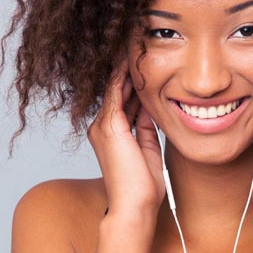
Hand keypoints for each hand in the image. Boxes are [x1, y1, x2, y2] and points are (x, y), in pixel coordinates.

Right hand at [87, 59, 165, 215]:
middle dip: (130, 71)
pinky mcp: (110, 126)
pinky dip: (122, 75)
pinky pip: (116, 92)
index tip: (146, 66)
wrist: (135, 206)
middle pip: (118, 91)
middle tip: (138, 48)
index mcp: (113, 134)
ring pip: (115, 88)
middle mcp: (103, 127)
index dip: (135, 83)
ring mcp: (103, 126)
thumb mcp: (147, 148)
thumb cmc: (143, 186)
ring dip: (125, 68)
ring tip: (133, 46)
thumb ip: (145, 127)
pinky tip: (129, 59)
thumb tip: (149, 107)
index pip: (124, 101)